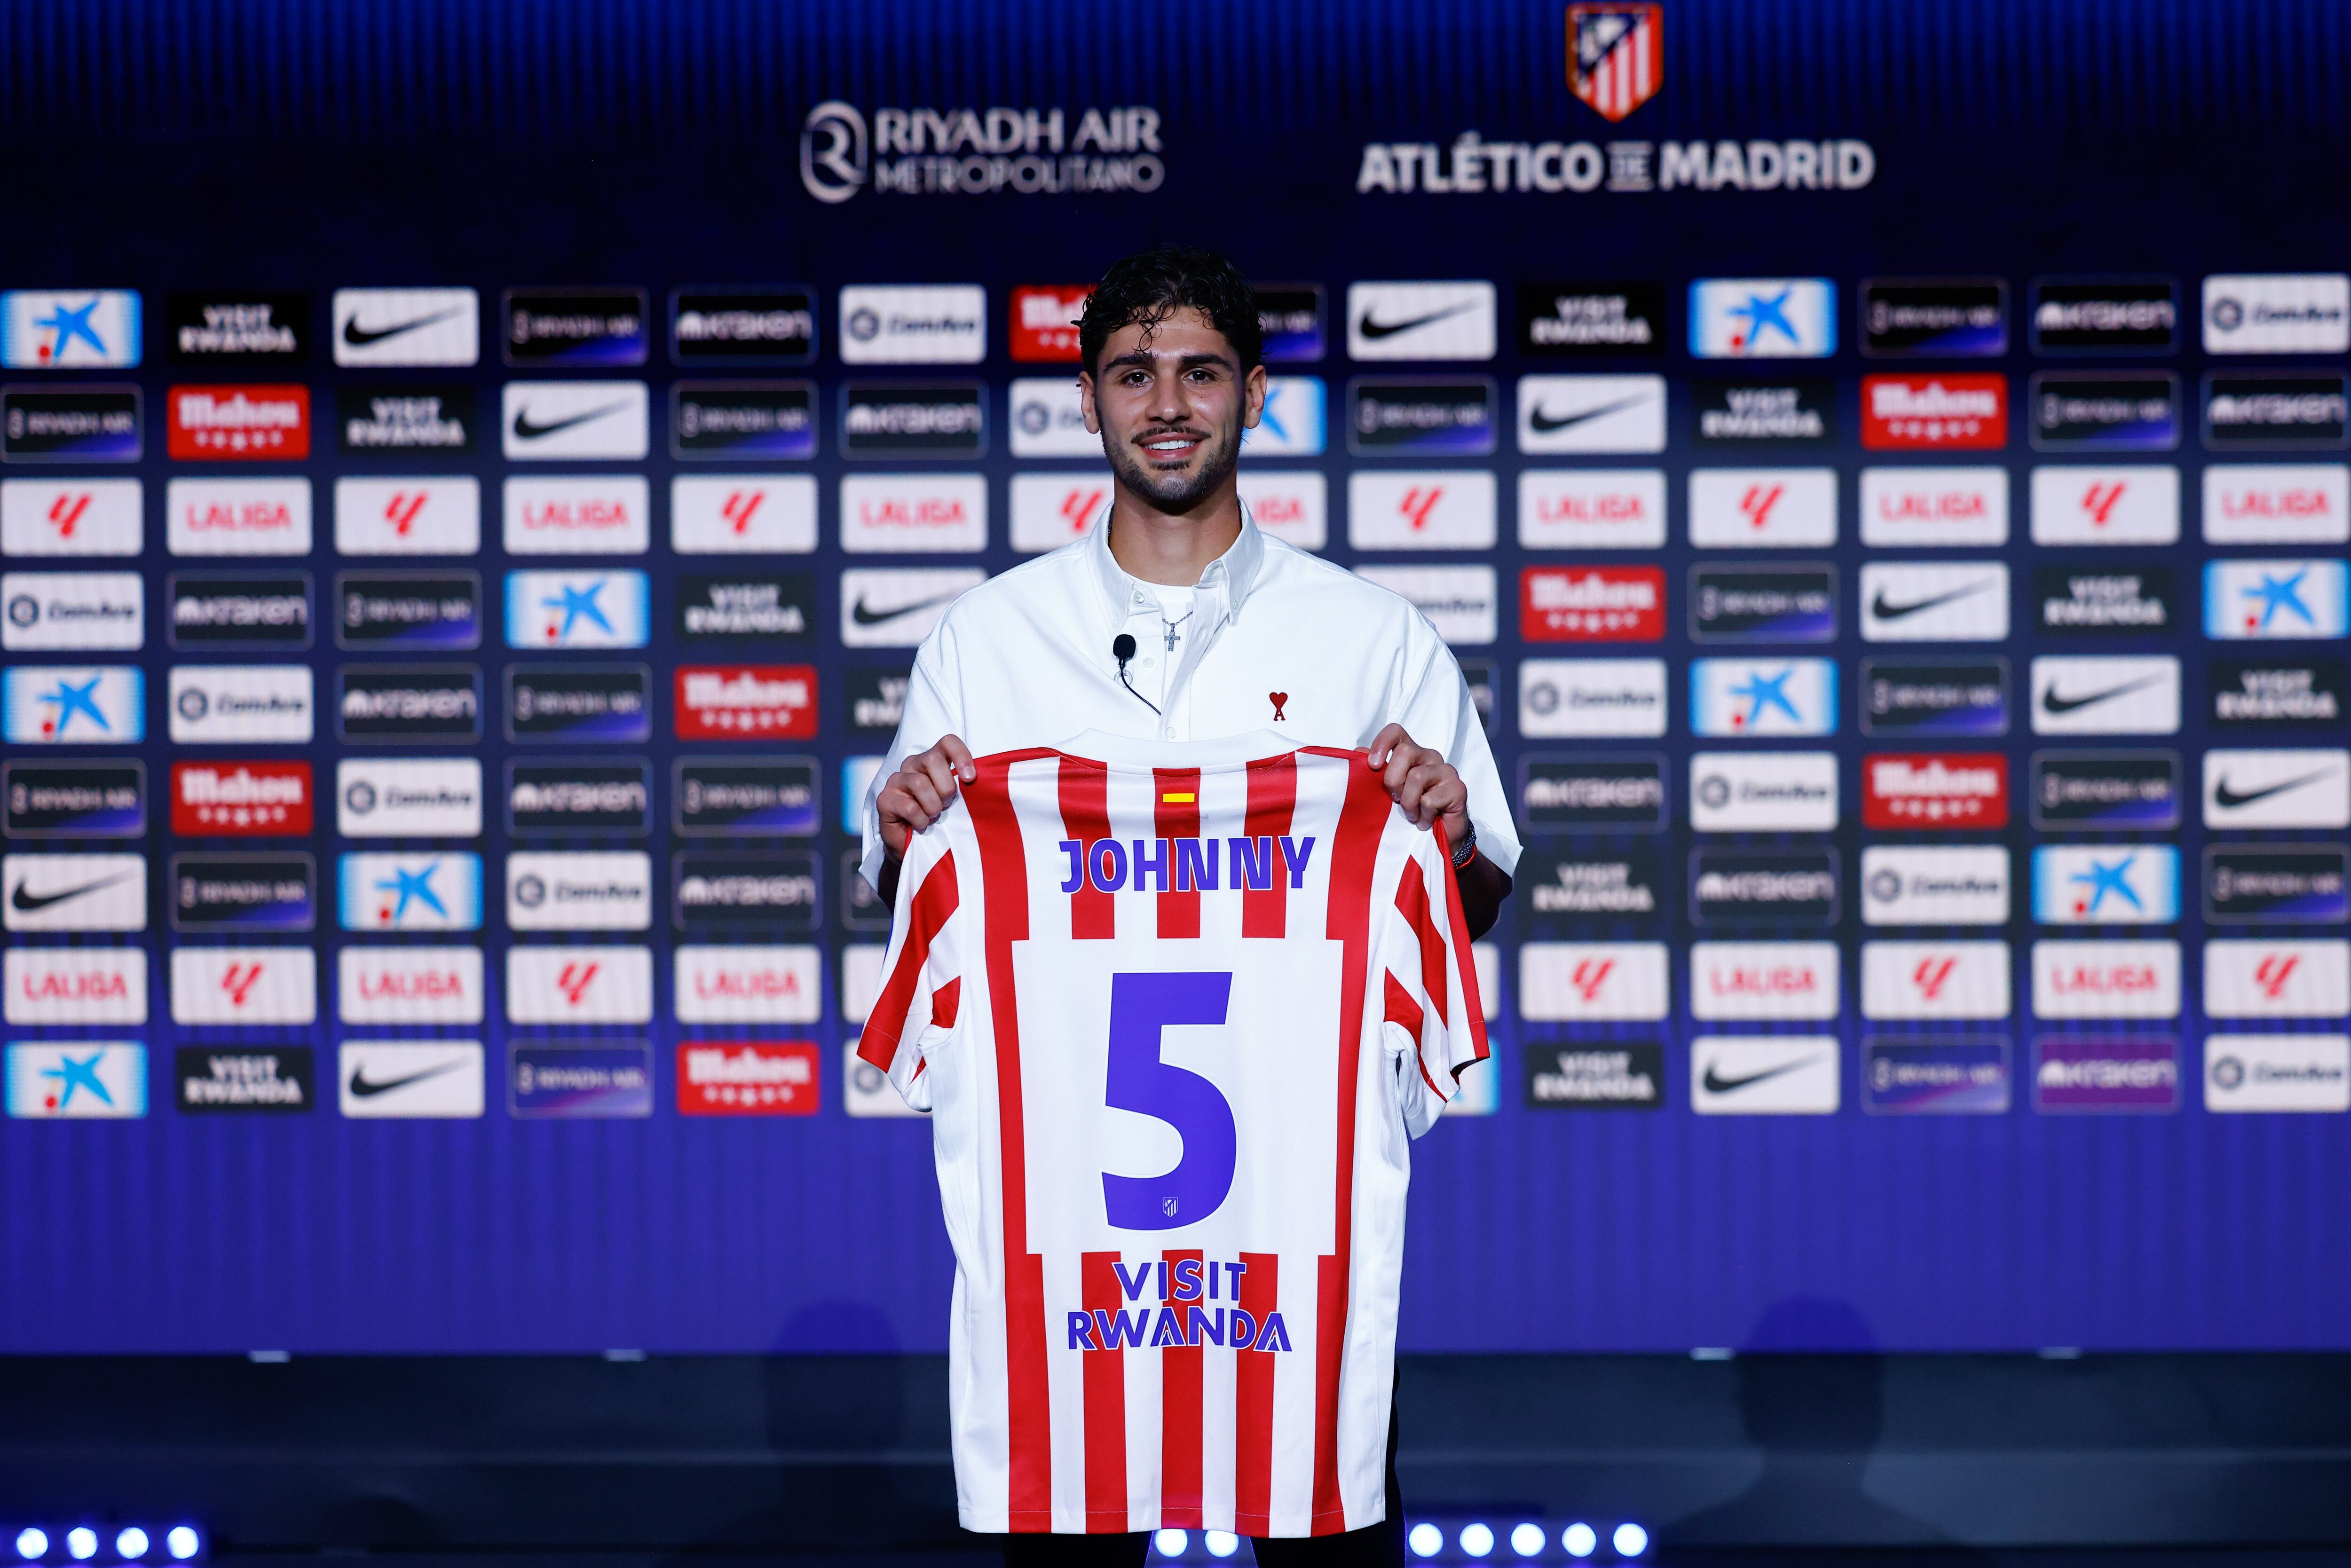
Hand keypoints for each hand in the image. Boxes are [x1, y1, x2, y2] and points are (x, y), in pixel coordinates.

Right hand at [878, 734, 975, 857]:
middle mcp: (913, 765)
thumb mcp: (957, 801)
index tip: (970, 779)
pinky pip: (909, 806)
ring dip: (933, 806)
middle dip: (946, 787)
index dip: (961, 756)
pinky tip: (921, 825)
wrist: (914, 847)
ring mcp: (896, 780)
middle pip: (933, 759)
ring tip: (933, 817)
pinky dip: (920, 820)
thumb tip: (979, 780)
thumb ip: (964, 786)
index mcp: (932, 760)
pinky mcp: (884, 799)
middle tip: (946, 805)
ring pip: (920, 782)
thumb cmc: (940, 820)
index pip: (947, 742)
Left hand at [1367, 723, 1468, 845]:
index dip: (1382, 743)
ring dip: (1408, 802)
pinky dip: (1422, 815)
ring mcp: (1446, 771)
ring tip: (1411, 815)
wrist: (1441, 835)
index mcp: (1412, 753)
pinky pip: (1430, 799)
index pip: (1396, 732)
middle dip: (1393, 780)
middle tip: (1396, 800)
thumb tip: (1358, 752)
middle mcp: (1430, 757)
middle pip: (1405, 751)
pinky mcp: (1458, 788)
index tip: (1373, 765)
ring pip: (1417, 776)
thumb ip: (1376, 772)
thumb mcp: (1389, 791)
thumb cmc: (1413, 809)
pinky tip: (1425, 821)